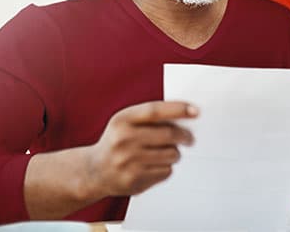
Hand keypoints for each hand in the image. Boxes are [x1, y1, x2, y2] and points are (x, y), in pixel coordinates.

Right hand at [82, 101, 197, 198]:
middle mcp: (123, 139)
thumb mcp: (125, 122)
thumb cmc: (117, 142)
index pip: (154, 111)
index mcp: (122, 120)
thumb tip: (186, 115)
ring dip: (175, 153)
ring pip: (171, 154)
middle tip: (189, 138)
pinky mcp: (133, 180)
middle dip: (185, 136)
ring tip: (167, 153)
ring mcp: (127, 161)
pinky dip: (166, 167)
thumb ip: (150, 117)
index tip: (195, 111)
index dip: (177, 109)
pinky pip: (166, 171)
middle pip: (168, 134)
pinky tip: (154, 166)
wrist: (94, 171)